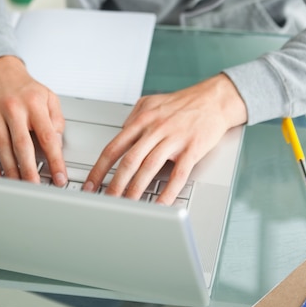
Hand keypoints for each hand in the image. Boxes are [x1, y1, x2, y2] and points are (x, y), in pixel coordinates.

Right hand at [0, 55, 66, 185]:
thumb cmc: (26, 87)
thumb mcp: (49, 97)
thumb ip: (57, 120)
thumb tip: (57, 144)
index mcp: (34, 103)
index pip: (48, 136)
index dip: (55, 160)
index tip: (60, 176)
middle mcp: (14, 108)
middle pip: (22, 146)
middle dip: (30, 171)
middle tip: (37, 188)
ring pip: (2, 149)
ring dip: (11, 171)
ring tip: (20, 185)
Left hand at [84, 74, 246, 204]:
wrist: (214, 99)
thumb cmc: (184, 102)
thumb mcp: (151, 102)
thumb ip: (133, 117)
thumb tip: (120, 135)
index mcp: (142, 119)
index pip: (114, 147)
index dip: (100, 168)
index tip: (91, 184)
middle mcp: (155, 129)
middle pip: (129, 161)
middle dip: (115, 185)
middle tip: (106, 202)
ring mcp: (174, 139)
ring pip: (149, 169)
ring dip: (136, 190)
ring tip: (128, 207)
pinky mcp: (192, 149)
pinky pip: (178, 175)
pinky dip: (168, 192)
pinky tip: (161, 204)